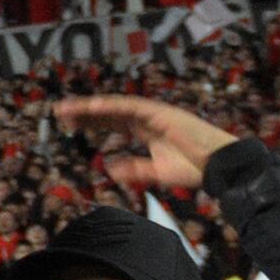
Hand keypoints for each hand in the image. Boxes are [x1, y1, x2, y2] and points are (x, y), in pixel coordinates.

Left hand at [53, 95, 235, 192]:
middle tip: (59, 114)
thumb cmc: (195, 169)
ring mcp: (154, 114)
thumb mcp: (157, 173)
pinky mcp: (160, 113)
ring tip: (65, 109)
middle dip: (84, 113)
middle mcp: (147, 118)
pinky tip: (90, 107)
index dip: (92, 122)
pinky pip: (130, 107)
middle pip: (109, 112)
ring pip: (114, 107)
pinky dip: (109, 106)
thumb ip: (135, 170)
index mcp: (146, 130)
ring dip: (89, 107)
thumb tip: (110, 169)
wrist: (221, 167)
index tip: (70, 125)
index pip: (113, 123)